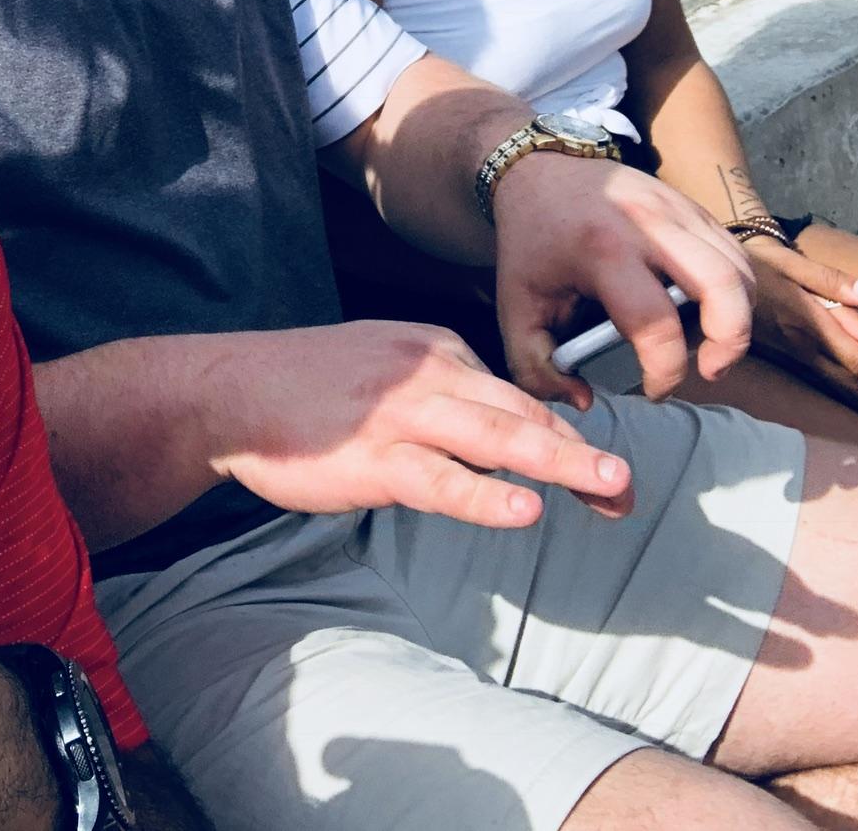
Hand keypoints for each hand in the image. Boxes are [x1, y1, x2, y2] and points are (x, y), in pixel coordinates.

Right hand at [208, 320, 632, 528]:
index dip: (562, 433)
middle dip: (581, 451)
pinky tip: (525, 507)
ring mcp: (400, 414)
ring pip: (496, 437)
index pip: (511, 394)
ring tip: (610, 487)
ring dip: (560, 463)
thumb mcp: (380, 365)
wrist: (228, 390)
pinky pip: (441, 478)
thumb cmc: (300, 386)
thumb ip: (434, 390)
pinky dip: (486, 493)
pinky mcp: (372, 457)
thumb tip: (485, 430)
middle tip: (629, 486)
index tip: (599, 468)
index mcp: (432, 349)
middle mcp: (426, 373)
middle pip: (520, 412)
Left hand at [492, 152, 754, 405]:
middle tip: (709, 369)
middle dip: (730, 342)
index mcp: (602, 250)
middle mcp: (649, 225)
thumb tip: (584, 401)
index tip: (651, 389)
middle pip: (723, 285)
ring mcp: (678, 210)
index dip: (664, 372)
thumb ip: (535, 367)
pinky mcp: (692, 207)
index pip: (655, 322)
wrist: (537, 169)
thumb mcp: (514, 306)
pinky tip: (707, 311)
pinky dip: (734, 290)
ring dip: (737, 318)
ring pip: (739, 270)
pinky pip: (734, 253)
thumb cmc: (529, 244)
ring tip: (708, 344)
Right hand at [751, 226, 857, 416]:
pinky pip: (827, 377)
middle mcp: (803, 345)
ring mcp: (795, 355)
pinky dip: (852, 388)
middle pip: (851, 377)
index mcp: (808, 319)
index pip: (855, 357)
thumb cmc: (757, 263)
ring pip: (840, 382)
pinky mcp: (789, 357)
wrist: (712, 277)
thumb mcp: (790, 263)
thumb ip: (832, 281)